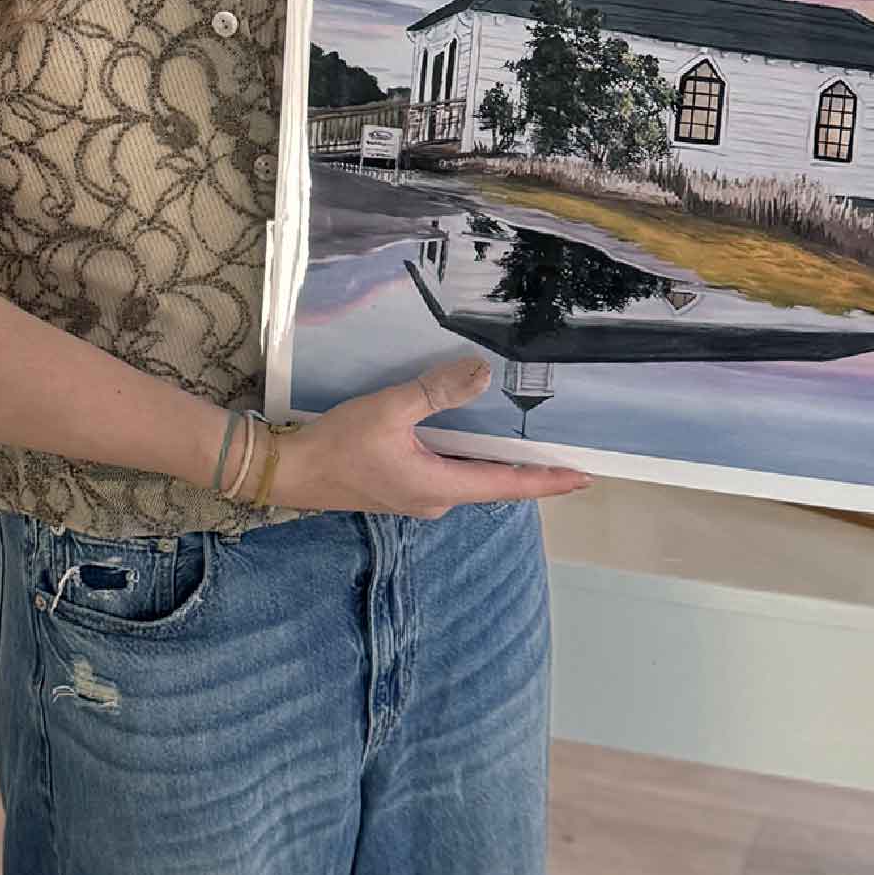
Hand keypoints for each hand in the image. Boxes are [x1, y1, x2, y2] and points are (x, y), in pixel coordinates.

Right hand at [271, 357, 592, 516]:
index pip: (507, 485)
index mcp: (440, 486)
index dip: (547, 481)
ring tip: (533, 443)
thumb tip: (484, 375)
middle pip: (495, 484)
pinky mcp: (403, 487)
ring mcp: (418, 497)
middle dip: (531, 471)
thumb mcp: (390, 409)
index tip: (584, 477)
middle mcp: (436, 499)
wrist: (289, 471)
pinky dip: (472, 458)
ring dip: (501, 463)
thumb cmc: (339, 443)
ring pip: (472, 478)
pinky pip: (450, 473)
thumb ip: (438, 391)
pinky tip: (477, 439)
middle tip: (568, 455)